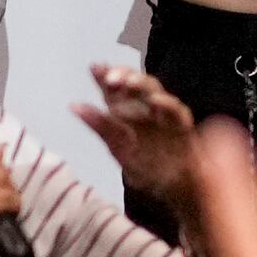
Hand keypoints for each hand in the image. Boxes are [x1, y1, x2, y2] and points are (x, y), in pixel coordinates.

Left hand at [78, 65, 201, 224]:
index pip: (116, 89)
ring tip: (128, 82)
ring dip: (142, 85)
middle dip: (125, 76)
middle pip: (137, 84)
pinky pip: (177, 111)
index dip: (105, 76)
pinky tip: (155, 101)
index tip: (95, 67)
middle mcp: (148, 109)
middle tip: (110, 77)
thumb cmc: (149, 167)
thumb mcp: (118, 148)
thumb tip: (73, 105)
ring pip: (156, 92)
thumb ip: (100, 126)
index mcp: (129, 113)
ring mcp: (167, 116)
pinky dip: (166, 104)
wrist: (177, 190)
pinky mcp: (183, 126)